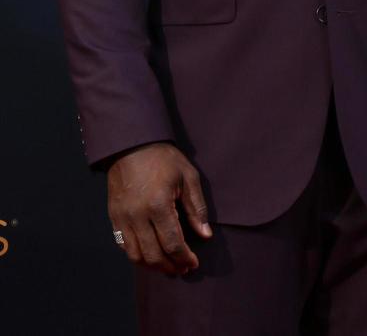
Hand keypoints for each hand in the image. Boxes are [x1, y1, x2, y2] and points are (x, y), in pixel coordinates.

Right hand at [107, 141, 212, 276]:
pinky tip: (150, 252)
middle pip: (153, 255)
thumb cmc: (163, 158)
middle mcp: (138, 216)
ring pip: (136, 256)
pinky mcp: (114, 216)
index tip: (193, 263)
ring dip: (153, 265)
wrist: (131, 144)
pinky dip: (138, 255)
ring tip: (167, 265)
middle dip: (170, 267)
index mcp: (158, 205)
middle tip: (182, 269)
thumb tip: (205, 235)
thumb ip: (197, 208)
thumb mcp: (187, 176)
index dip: (184, 258)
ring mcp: (123, 218)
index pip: (172, 244)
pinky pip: (124, 245)